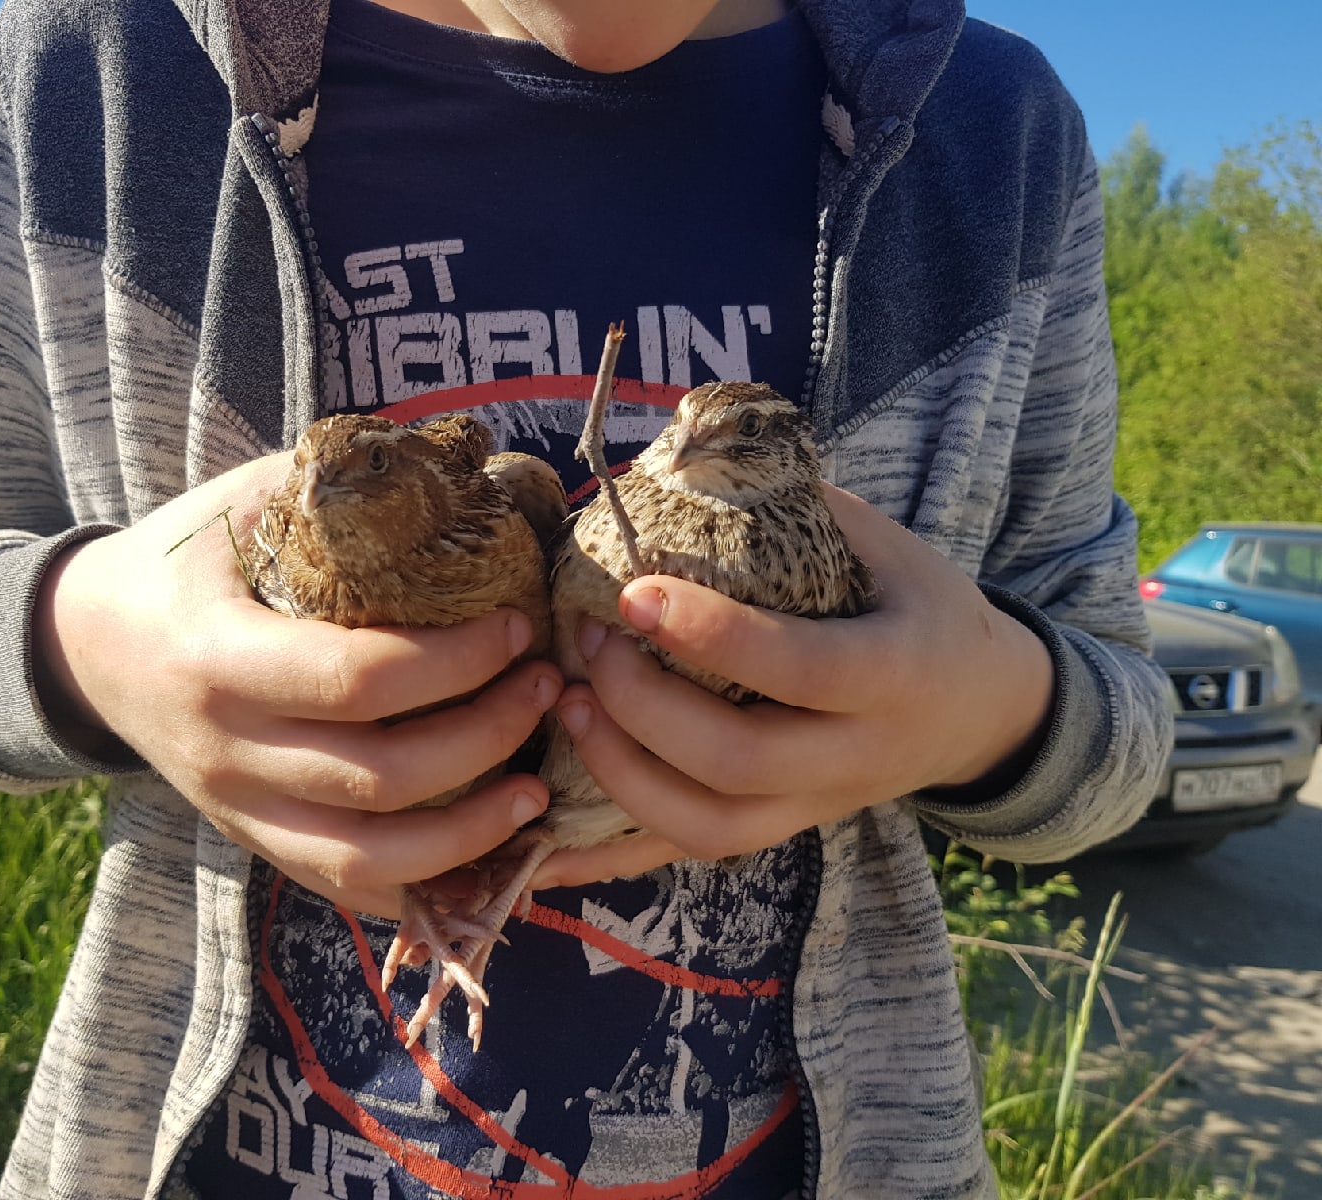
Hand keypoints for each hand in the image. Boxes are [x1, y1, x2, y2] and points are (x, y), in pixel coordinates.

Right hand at [32, 454, 562, 917]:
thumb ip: (340, 487)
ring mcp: (237, 810)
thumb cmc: (185, 560)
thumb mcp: (245, 500)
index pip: (357, 681)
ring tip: (534, 792)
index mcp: (218, 659)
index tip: (518, 626)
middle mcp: (226, 751)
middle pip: (379, 777)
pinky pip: (341, 888)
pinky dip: (419, 884)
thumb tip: (470, 467)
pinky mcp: (253, 841)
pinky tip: (484, 853)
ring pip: (365, 858)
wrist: (89, 646)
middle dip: (485, 736)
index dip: (456, 662)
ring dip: (467, 835)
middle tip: (545, 688)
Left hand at [532, 483, 1052, 888]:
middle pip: (738, 760)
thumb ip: (795, 509)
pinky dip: (615, 856)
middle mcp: (855, 754)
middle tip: (588, 642)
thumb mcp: (885, 545)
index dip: (712, 636)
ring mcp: (816, 805)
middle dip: (643, 707)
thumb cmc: (919, 606)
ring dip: (622, 775)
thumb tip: (674, 463)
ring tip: (567, 704)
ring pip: (709, 826)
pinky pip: (691, 855)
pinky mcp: (781, 829)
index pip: (799, 668)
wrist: (981, 710)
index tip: (633, 592)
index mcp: (894, 672)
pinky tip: (547, 844)